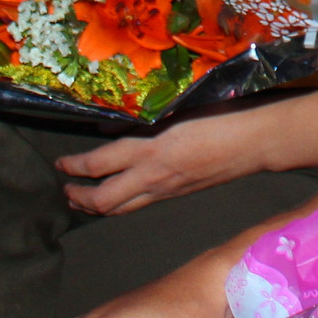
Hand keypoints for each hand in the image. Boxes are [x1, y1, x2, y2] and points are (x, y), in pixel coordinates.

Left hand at [58, 105, 272, 214]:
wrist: (256, 142)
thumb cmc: (223, 115)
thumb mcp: (181, 108)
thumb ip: (144, 120)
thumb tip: (110, 127)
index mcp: (151, 150)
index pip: (99, 164)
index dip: (74, 167)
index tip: (60, 163)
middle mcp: (154, 176)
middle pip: (103, 200)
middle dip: (78, 197)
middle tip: (65, 188)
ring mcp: (167, 190)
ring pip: (120, 210)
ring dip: (96, 207)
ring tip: (83, 200)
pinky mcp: (179, 194)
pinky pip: (140, 205)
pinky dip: (120, 204)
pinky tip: (121, 195)